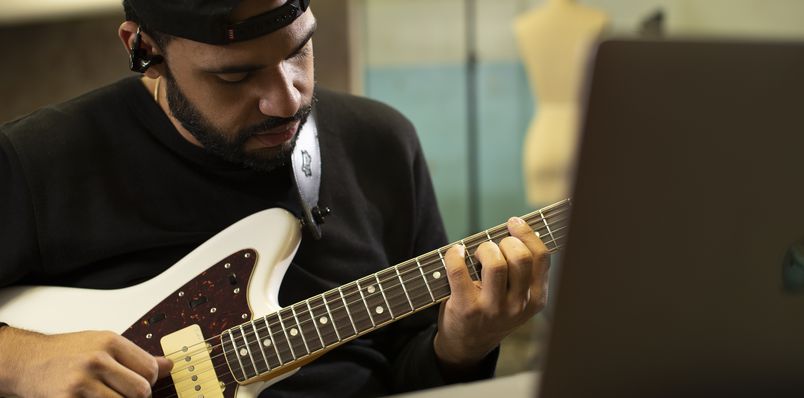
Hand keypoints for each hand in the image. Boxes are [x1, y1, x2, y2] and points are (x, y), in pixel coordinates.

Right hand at [0, 328, 172, 397]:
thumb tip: (168, 365)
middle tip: (125, 393)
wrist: (27, 361)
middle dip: (138, 396)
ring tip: (108, 396)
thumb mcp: (102, 344)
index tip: (142, 383)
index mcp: (109, 342)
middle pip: (140, 390)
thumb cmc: (66, 352)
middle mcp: (96, 360)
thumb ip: (136, 356)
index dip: (150, 381)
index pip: (149, 369)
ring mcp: (82, 382)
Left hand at [434, 216, 549, 367]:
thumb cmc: (493, 311)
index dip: (527, 234)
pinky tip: (455, 252)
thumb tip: (515, 229)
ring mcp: (492, 309)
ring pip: (496, 264)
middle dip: (506, 241)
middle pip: (520, 258)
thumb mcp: (518, 298)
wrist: (467, 344)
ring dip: (485, 248)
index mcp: (535, 299)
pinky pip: (460, 271)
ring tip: (479, 253)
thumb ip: (522, 272)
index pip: (541, 258)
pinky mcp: (466, 308)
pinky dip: (454, 255)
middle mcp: (517, 305)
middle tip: (495, 245)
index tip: (514, 223)